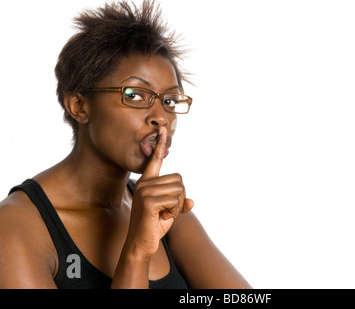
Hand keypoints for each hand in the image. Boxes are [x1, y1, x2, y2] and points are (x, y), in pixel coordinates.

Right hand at [124, 127, 193, 257]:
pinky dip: (174, 211)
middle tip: (167, 210)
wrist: (141, 244)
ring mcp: (145, 191)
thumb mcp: (170, 212)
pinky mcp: (148, 201)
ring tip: (163, 214)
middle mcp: (145, 183)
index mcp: (148, 182)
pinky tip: (161, 217)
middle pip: (179, 180)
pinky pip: (175, 200)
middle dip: (180, 197)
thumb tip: (192, 202)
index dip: (161, 144)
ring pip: (179, 190)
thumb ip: (180, 203)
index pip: (156, 159)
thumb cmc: (154, 226)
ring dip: (177, 205)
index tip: (163, 129)